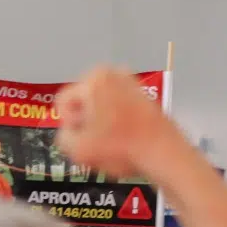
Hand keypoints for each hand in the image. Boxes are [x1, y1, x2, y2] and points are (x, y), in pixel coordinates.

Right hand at [55, 68, 186, 177]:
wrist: (163, 153)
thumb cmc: (121, 148)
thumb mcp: (77, 150)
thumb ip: (63, 137)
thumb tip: (69, 133)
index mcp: (94, 78)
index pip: (63, 102)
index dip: (68, 124)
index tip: (82, 137)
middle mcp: (112, 72)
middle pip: (82, 101)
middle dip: (85, 121)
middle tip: (96, 140)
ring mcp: (131, 81)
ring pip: (99, 105)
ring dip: (100, 122)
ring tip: (110, 141)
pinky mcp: (143, 94)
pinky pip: (117, 106)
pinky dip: (116, 120)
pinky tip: (122, 137)